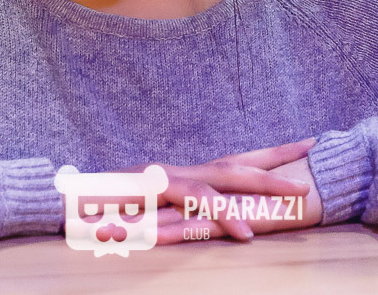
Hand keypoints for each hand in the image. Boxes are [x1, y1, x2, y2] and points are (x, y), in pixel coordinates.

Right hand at [112, 139, 316, 243]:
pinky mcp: (154, 194)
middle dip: (276, 162)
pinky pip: (196, 205)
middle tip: (312, 160)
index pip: (234, 160)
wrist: (66, 202)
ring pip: (222, 181)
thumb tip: (212, 222)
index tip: (306, 145)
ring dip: (258, 191)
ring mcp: (167, 180)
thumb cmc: (106, 212)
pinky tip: (244, 231)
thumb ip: (182, 216)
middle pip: (237, 162)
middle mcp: (180, 171)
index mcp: (186, 176)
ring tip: (292, 203)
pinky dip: (222, 216)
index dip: (270, 155)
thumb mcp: (153, 217)